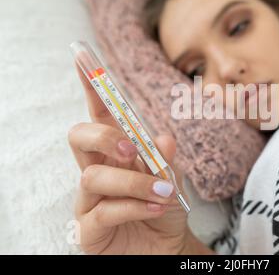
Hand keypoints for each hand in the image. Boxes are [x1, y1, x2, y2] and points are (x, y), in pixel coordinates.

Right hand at [67, 60, 207, 253]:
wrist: (166, 248)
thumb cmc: (164, 210)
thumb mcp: (172, 180)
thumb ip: (166, 159)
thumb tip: (163, 139)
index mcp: (116, 154)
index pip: (100, 115)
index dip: (90, 87)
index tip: (83, 58)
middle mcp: (97, 171)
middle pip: (79, 137)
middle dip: (105, 136)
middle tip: (133, 150)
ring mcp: (88, 200)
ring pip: (95, 177)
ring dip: (134, 181)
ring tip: (163, 192)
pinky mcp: (88, 228)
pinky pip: (104, 210)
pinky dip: (135, 206)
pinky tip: (156, 208)